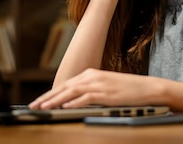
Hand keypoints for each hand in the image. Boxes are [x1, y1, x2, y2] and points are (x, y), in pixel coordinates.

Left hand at [29, 68, 151, 109]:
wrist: (147, 88)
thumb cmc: (127, 89)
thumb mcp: (105, 86)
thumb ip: (89, 90)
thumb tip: (73, 100)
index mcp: (90, 74)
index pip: (65, 84)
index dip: (50, 93)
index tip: (39, 101)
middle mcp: (92, 77)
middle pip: (64, 87)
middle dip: (47, 97)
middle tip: (34, 106)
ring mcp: (99, 84)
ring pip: (71, 92)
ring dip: (55, 100)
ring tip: (44, 108)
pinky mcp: (106, 93)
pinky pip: (86, 98)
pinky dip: (74, 102)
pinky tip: (64, 107)